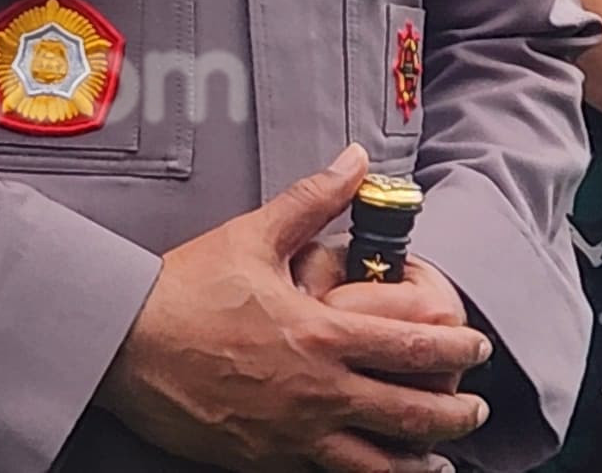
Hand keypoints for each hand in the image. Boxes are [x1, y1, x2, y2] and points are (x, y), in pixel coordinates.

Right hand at [100, 146, 493, 472]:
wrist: (124, 344)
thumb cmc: (185, 290)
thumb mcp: (252, 236)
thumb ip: (312, 199)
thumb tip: (355, 159)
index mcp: (322, 335)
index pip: (415, 347)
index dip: (457, 349)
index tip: (478, 347)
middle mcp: (319, 392)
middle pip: (412, 413)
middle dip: (454, 412)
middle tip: (474, 407)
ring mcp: (294, 434)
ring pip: (379, 463)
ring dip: (421, 461)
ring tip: (442, 461)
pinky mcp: (265, 459)